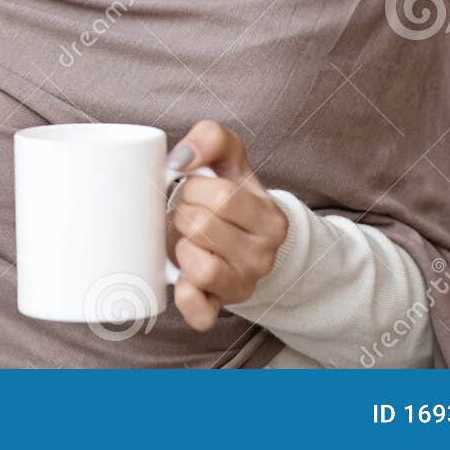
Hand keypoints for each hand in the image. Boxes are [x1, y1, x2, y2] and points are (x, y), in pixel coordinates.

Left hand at [164, 119, 289, 331]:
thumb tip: (180, 158)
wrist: (240, 241)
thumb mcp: (230, 159)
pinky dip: (184, 296)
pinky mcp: (219, 309)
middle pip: (203, 228)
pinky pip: (198, 312)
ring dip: (182, 249)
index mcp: (270, 219)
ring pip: (201, 269)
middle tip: (187, 212)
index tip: (193, 187)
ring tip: (188, 240)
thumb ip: (211, 137)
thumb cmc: (230, 197)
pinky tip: (182, 277)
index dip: (194, 187)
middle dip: (183, 213)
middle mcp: (263, 257)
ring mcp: (243, 286)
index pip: (222, 197)